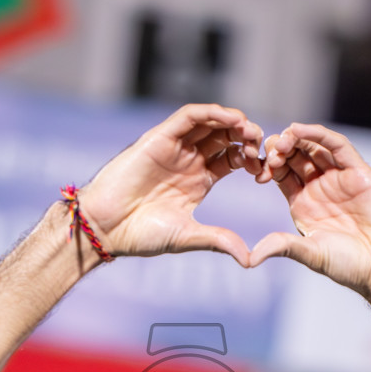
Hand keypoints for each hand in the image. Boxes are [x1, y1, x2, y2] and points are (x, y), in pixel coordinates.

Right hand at [78, 103, 262, 266]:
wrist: (105, 227)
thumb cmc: (140, 235)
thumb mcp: (188, 236)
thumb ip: (218, 240)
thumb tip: (249, 259)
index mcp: (200, 179)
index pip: (234, 158)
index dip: (253, 159)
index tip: (266, 171)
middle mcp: (189, 159)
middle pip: (226, 136)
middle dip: (247, 136)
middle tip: (262, 145)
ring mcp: (174, 147)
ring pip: (210, 122)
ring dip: (233, 120)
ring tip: (249, 130)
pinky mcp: (159, 137)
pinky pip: (188, 116)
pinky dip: (210, 112)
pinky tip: (229, 119)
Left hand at [250, 123, 370, 298]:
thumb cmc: (351, 266)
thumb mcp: (310, 254)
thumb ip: (282, 247)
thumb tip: (249, 259)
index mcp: (304, 203)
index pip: (280, 174)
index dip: (267, 166)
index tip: (257, 169)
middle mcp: (320, 187)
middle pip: (295, 155)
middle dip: (279, 148)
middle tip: (268, 150)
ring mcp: (339, 178)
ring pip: (314, 146)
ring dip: (296, 138)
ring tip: (283, 141)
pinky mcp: (358, 172)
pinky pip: (337, 146)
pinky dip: (319, 135)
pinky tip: (299, 130)